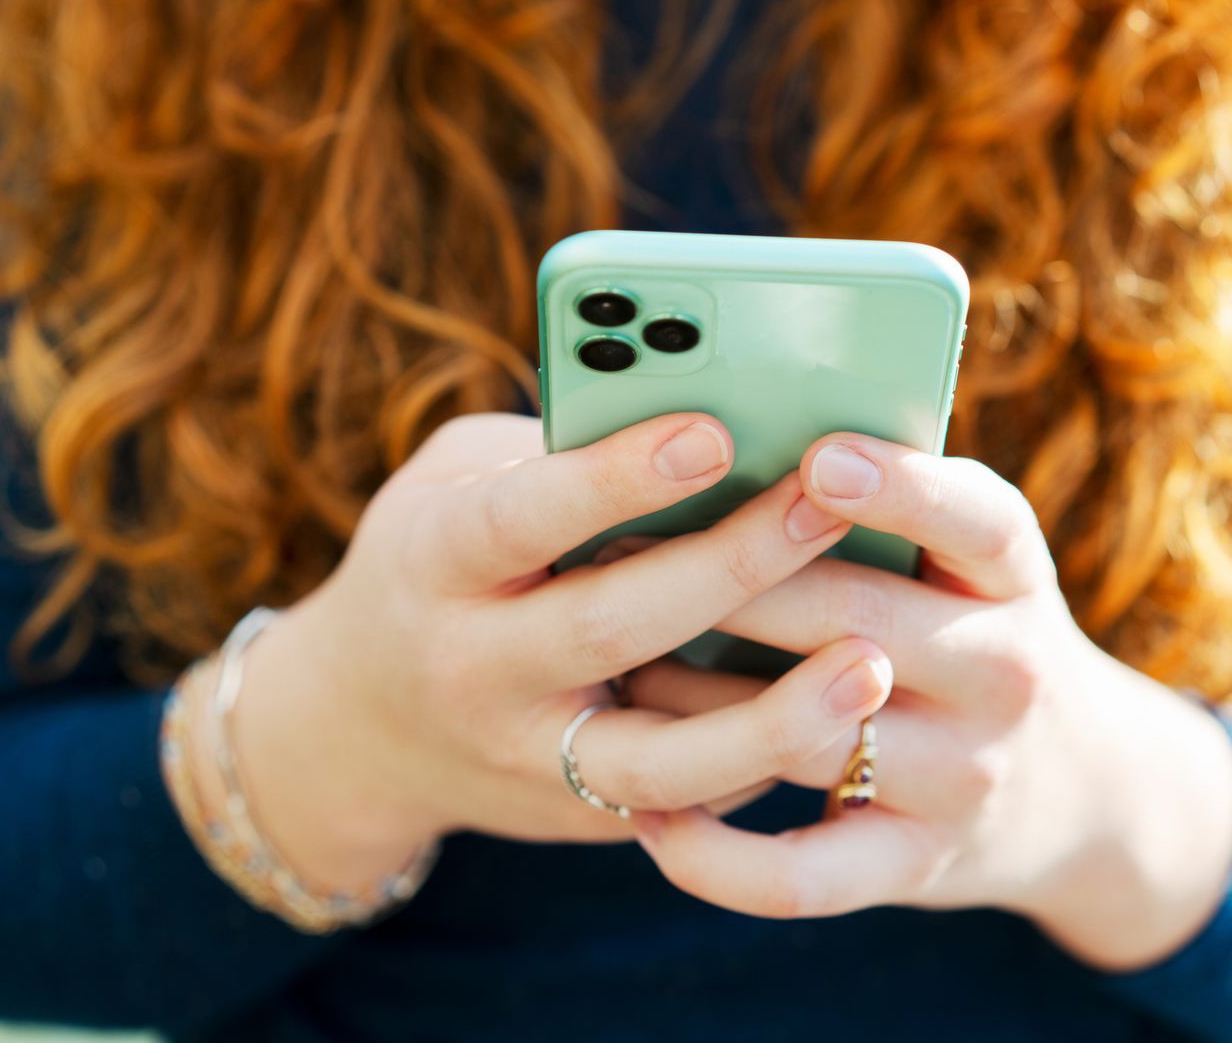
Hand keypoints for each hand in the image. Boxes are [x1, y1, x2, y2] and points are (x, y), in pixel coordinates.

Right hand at [175, 413, 894, 895]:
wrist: (362, 731)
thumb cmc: (436, 562)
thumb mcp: (455, 484)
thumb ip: (555, 453)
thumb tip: (712, 414)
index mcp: (433, 562)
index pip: (522, 518)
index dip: (615, 478)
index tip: (714, 430)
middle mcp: (473, 669)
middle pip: (608, 628)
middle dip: (728, 568)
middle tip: (827, 505)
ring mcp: (529, 760)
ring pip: (657, 763)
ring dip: (772, 720)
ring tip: (870, 664)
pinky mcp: (584, 818)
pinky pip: (690, 801)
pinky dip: (769, 758)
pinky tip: (846, 714)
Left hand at [621, 432, 1231, 969]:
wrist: (1075, 786)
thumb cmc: (969, 629)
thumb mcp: (968, 560)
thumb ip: (885, 506)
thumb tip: (726, 440)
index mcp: (1011, 575)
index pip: (977, 522)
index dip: (901, 489)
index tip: (818, 456)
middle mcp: (1002, 672)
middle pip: (854, 620)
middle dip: (730, 583)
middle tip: (615, 544)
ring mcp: (962, 775)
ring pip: (807, 735)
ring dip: (692, 705)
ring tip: (609, 673)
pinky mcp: (916, 865)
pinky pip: (802, 876)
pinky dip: (715, 858)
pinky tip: (650, 817)